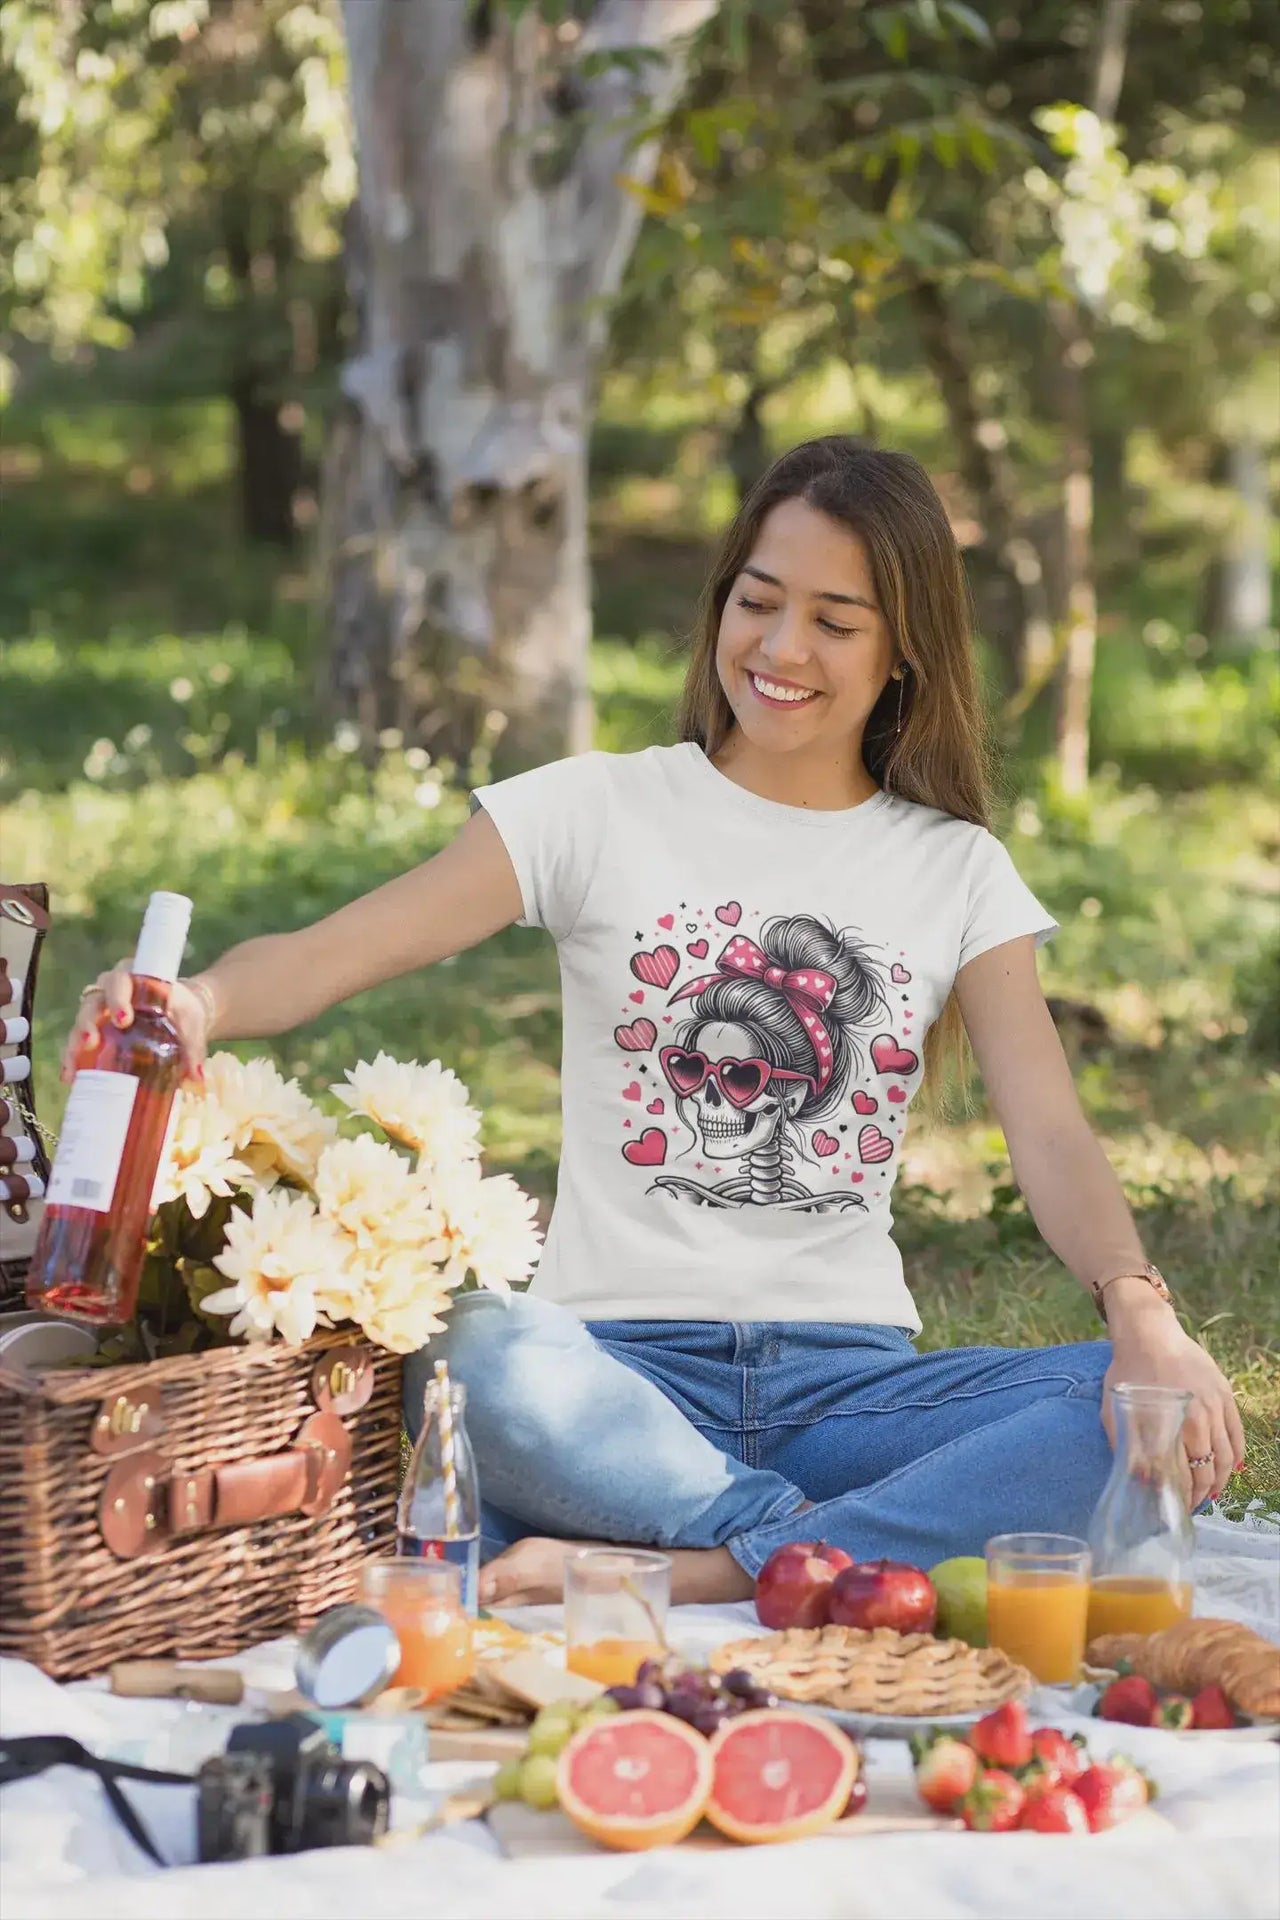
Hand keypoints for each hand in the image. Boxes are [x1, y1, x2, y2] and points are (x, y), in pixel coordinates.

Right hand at [61, 963, 214, 1084]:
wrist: (181, 1015)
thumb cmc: (184, 1013)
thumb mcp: (192, 1025)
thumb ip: (194, 1048)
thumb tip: (197, 1080)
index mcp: (136, 978)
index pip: (121, 980)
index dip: (118, 997)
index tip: (123, 1019)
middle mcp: (112, 990)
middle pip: (94, 1000)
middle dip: (89, 1021)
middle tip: (91, 1041)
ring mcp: (100, 1009)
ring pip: (82, 1020)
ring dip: (75, 1041)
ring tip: (73, 1067)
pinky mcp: (94, 1028)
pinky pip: (78, 1039)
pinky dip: (73, 1057)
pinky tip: (70, 1076)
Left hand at [1102, 1287, 1245, 1508]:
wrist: (1148, 1333)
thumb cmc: (1127, 1371)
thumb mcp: (1115, 1410)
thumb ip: (1126, 1446)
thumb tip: (1140, 1480)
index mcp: (1173, 1425)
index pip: (1186, 1475)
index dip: (1184, 1497)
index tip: (1178, 1507)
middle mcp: (1200, 1419)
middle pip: (1209, 1470)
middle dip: (1203, 1493)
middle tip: (1194, 1504)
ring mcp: (1216, 1407)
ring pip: (1227, 1456)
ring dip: (1222, 1479)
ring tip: (1212, 1493)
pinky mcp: (1225, 1395)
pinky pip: (1237, 1433)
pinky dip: (1237, 1455)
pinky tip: (1232, 1468)